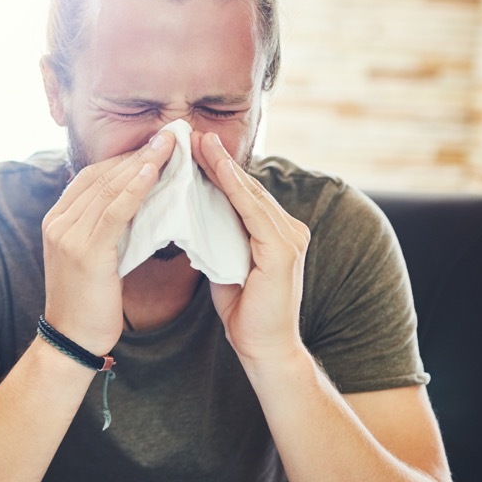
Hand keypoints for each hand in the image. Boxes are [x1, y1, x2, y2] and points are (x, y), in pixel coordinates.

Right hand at [41, 131, 174, 355]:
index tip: (156, 145)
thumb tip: (135, 207)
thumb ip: (103, 230)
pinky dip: (135, 188)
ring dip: (143, 163)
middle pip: (101, 176)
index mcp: (56, 220)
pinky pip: (113, 211)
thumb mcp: (91, 258)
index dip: (125, 158)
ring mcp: (67, 235)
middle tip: (171, 134)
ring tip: (170, 144)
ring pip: (108, 188)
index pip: (92, 177)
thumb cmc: (88, 303)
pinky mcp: (85, 251)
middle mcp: (57, 222)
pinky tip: (154, 171)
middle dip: (138, 153)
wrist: (72, 340)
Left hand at [192, 131, 309, 363]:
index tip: (193, 148)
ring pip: (249, 194)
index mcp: (273, 232)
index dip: (217, 169)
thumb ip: (218, 239)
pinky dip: (234, 189)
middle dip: (218, 159)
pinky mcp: (283, 250)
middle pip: (245, 187)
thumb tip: (192, 217)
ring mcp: (289, 238)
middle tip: (193, 133)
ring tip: (200, 142)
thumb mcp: (224, 265)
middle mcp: (287, 229)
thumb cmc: (243, 311)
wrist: (262, 348)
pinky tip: (217, 169)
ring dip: (223, 166)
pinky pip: (253, 212)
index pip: (241, 194)